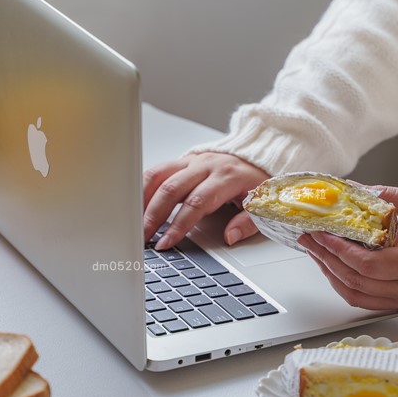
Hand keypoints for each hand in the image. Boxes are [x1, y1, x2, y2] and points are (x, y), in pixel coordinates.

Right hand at [143, 152, 269, 249]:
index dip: (179, 225)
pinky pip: (158, 170)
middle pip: (172, 189)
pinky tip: (137, 204)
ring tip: (134, 221)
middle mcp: (206, 165)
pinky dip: (144, 187)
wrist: (260, 154)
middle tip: (143, 237)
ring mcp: (192, 161)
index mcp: (226, 177)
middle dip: (154, 215)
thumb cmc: (259, 181)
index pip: (196, 203)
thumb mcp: (264, 204)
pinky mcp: (184, 160)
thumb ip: (248, 222)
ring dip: (143, 199)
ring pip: (159, 175)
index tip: (166, 242)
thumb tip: (230, 238)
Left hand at [297, 185, 397, 310]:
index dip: (341, 251)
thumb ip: (391, 197)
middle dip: (328, 260)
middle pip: (359, 283)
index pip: (371, 265)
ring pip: (359, 297)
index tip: (323, 234)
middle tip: (310, 239)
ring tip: (317, 252)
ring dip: (333, 275)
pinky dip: (348, 285)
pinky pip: (368, 301)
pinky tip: (335, 267)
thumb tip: (355, 190)